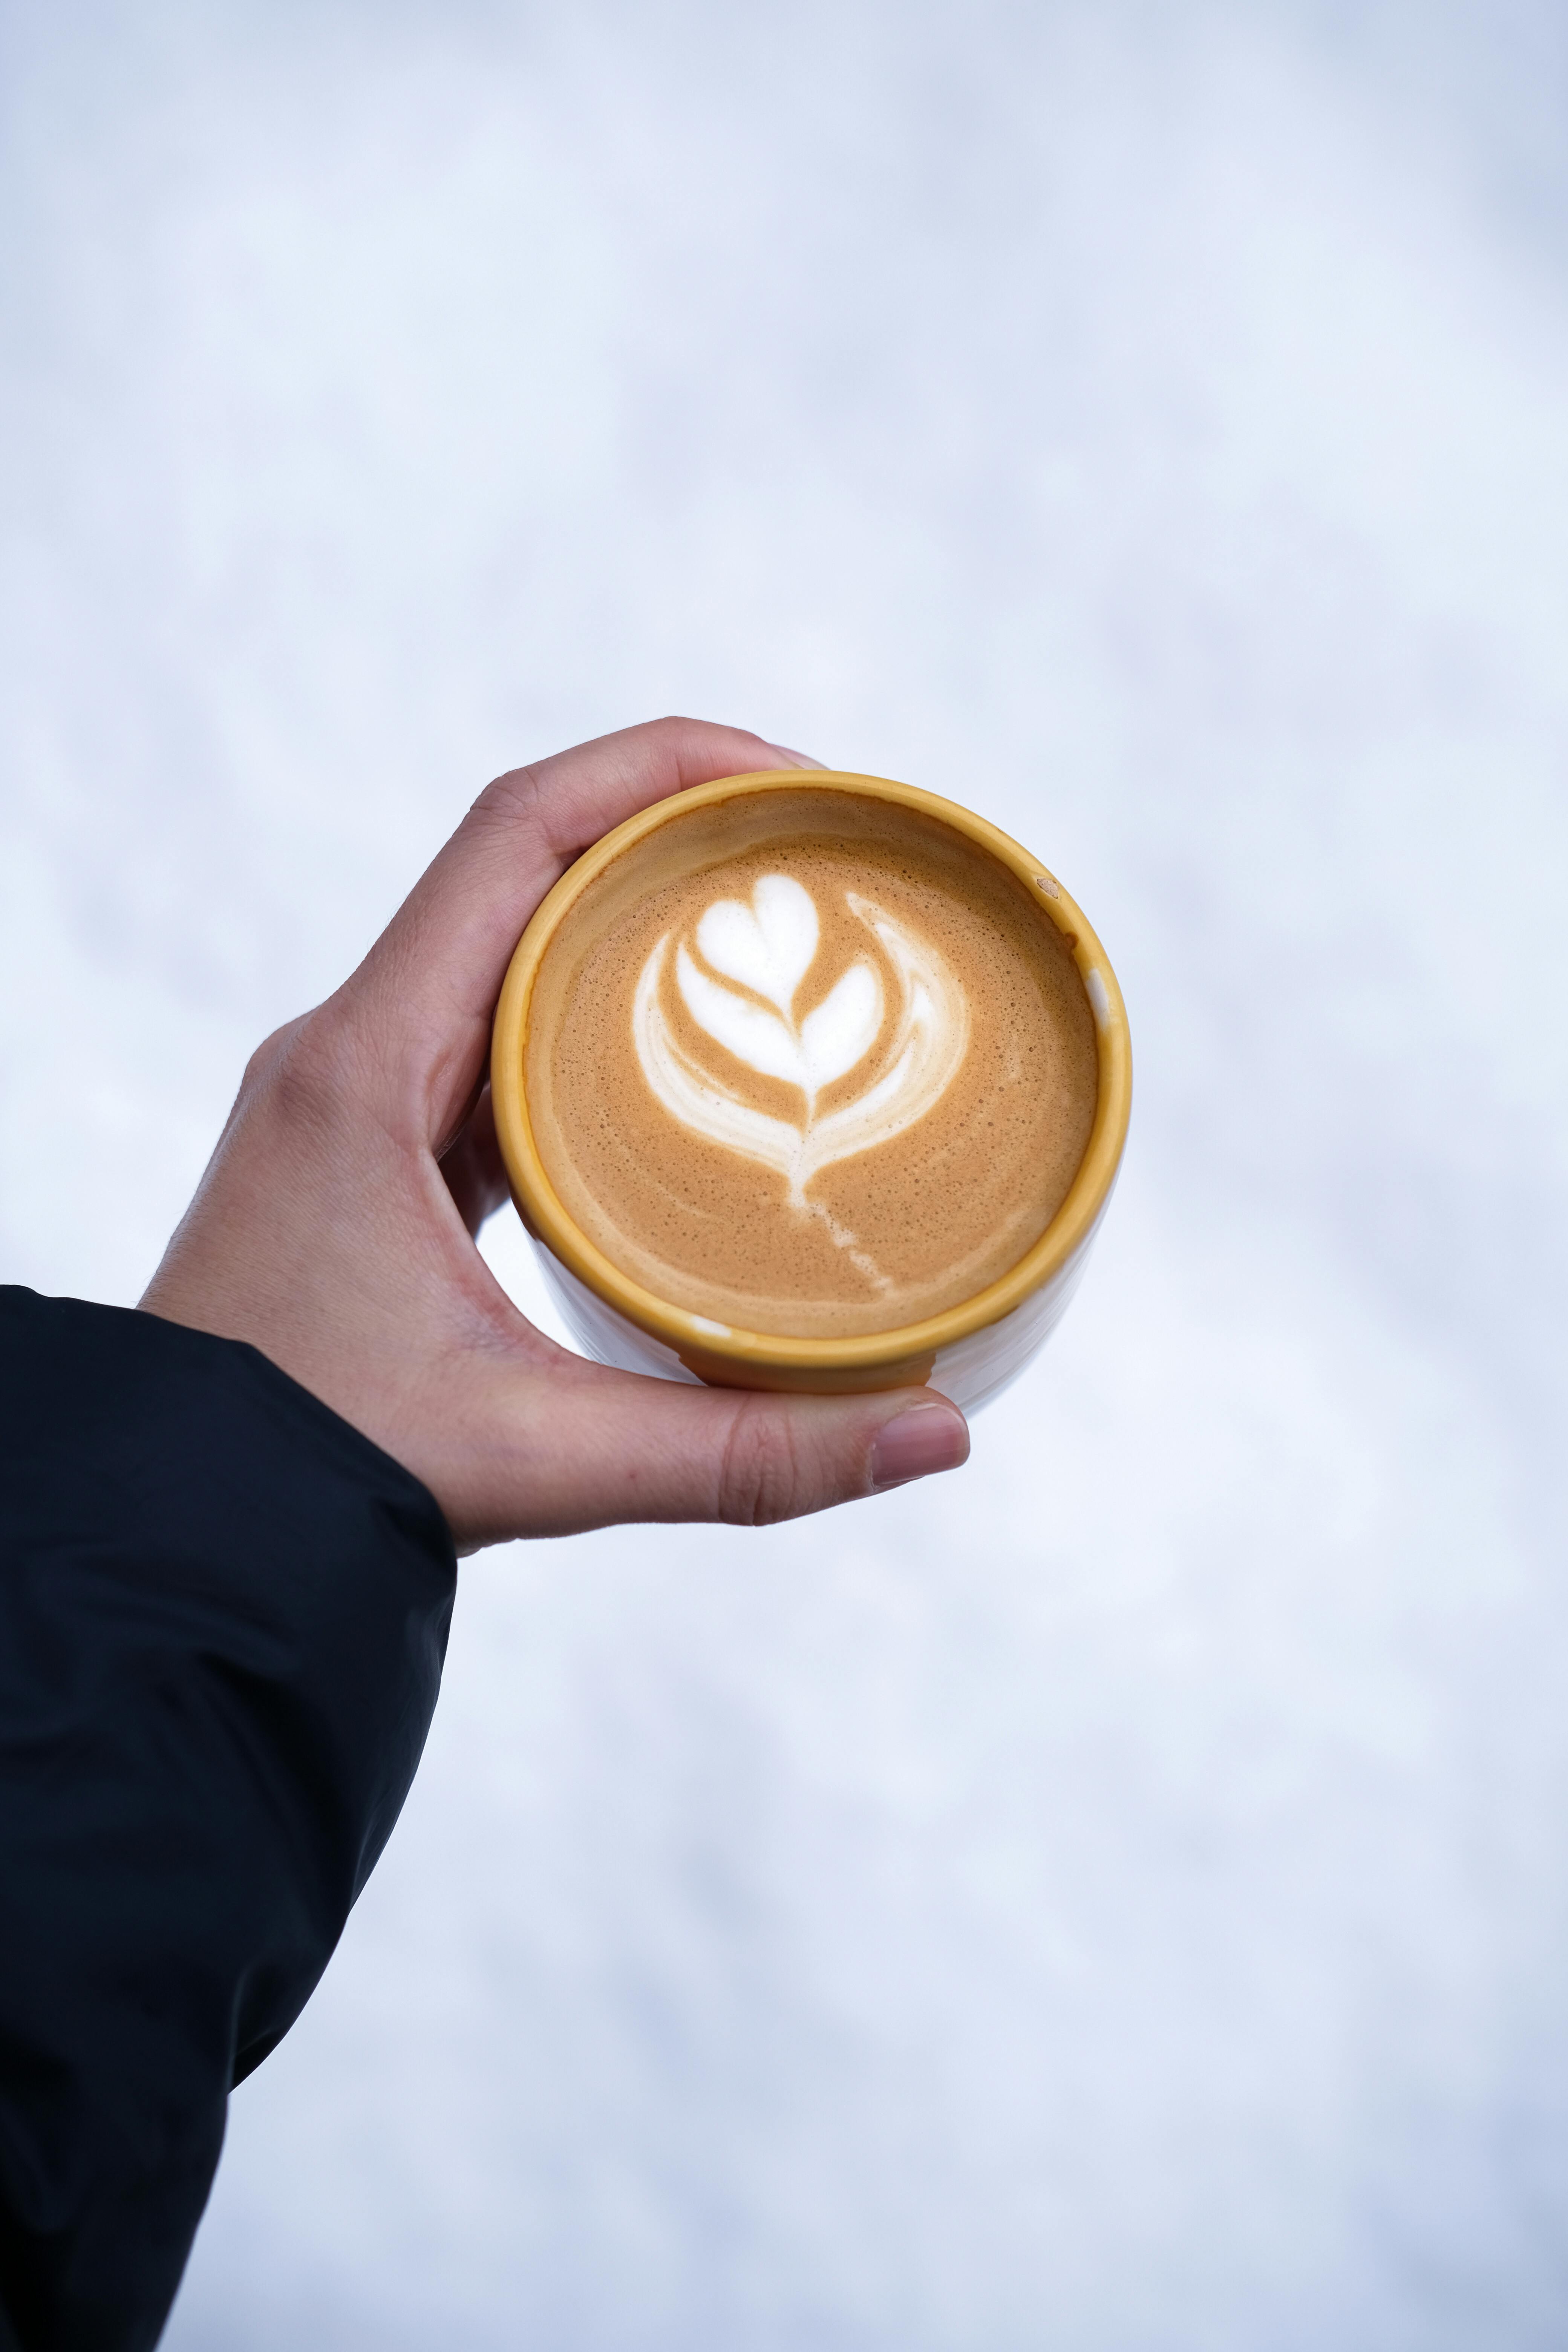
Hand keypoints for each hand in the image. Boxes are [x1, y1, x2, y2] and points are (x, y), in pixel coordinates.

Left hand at [141, 719, 969, 1550]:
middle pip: (524, 863)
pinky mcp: (376, 1149)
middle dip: (677, 830)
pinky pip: (495, 1035)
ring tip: (776, 933)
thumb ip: (743, 1456)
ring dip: (633, 918)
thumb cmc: (305, 1475)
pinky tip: (684, 1059)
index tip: (797, 782)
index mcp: (362, 1067)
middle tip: (824, 856)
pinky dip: (595, 1016)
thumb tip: (940, 1437)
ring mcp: (357, 1096)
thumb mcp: (540, 1458)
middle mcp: (350, 1051)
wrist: (168, 1532)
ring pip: (507, 948)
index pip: (515, 834)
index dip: (661, 767)